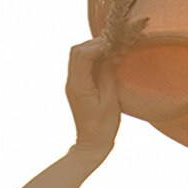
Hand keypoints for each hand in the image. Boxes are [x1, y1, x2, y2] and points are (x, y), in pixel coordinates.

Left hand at [65, 37, 119, 158]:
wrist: (91, 144)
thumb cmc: (103, 126)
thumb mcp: (110, 100)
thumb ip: (109, 74)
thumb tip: (112, 53)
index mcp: (79, 86)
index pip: (82, 55)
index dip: (99, 45)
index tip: (116, 45)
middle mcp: (72, 82)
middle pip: (77, 51)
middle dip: (96, 43)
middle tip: (115, 45)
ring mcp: (73, 84)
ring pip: (78, 55)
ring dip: (95, 49)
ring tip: (113, 50)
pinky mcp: (78, 86)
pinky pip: (83, 64)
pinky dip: (94, 57)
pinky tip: (108, 59)